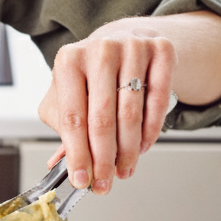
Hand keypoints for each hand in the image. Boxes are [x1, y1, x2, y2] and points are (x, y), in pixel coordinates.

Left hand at [38, 17, 177, 194]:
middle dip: (103, 159)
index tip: (81, 179)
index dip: (77, 153)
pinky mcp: (161, 50)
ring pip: (131, 113)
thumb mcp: (66, 95)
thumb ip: (64, 128)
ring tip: (123, 169)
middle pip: (102, 118)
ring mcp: (132, 47)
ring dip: (128, 150)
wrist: (122, 38)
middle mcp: (100, 49)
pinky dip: (150, 130)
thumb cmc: (90, 74)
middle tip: (104, 182)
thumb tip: (59, 164)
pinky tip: (142, 147)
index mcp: (68, 60)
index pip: (72, 117)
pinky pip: (158, 100)